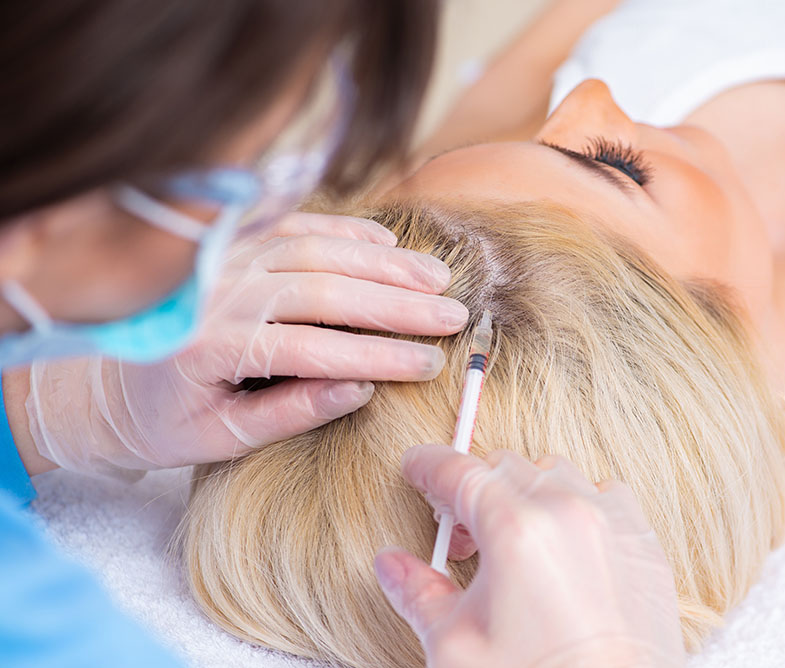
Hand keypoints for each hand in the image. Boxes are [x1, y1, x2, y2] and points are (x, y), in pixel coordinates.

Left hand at [14, 213, 468, 477]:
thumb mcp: (219, 439)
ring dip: (383, 264)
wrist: (105, 385)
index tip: (430, 364)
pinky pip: (295, 228)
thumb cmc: (163, 421)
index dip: (380, 355)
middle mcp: (219, 293)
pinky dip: (345, 232)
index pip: (315, 348)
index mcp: (211, 347)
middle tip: (453, 316)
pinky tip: (389, 245)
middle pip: (325, 289)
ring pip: (316, 250)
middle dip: (397, 304)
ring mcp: (224, 261)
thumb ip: (288, 414)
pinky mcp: (231, 246)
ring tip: (437, 280)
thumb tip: (360, 391)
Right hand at [373, 445, 685, 667]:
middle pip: (506, 466)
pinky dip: (578, 505)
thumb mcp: (457, 648)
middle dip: (474, 489)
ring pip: (557, 474)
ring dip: (526, 493)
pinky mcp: (644, 543)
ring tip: (513, 543)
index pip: (460, 473)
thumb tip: (392, 565)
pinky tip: (564, 546)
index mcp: (516, 530)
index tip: (416, 469)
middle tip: (459, 536)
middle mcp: (568, 512)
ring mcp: (613, 522)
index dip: (429, 466)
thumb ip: (420, 593)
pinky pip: (605, 496)